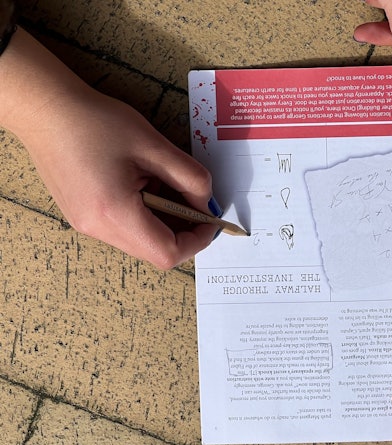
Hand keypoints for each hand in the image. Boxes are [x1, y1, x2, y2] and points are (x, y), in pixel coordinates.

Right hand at [24, 87, 218, 268]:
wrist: (46, 109)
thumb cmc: (95, 122)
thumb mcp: (155, 146)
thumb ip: (190, 178)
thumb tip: (207, 204)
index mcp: (114, 213)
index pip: (167, 253)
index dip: (196, 241)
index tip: (210, 220)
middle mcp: (96, 228)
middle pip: (154, 251)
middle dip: (182, 230)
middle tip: (193, 199)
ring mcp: (85, 224)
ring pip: (139, 241)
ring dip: (162, 220)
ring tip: (161, 182)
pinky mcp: (82, 216)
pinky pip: (123, 229)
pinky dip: (144, 214)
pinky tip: (142, 183)